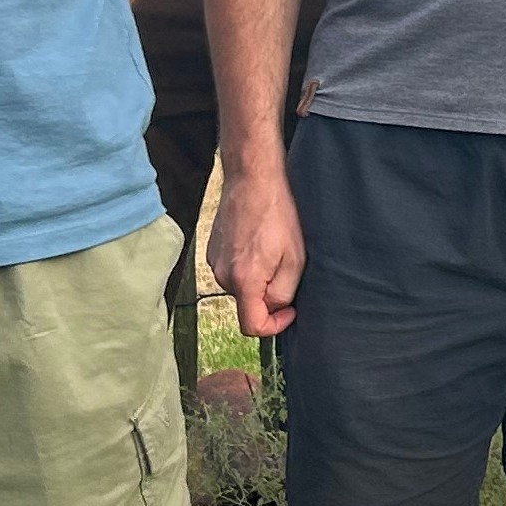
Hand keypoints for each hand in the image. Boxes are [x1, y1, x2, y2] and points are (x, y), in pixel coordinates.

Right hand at [208, 163, 306, 337]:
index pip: (252, 327)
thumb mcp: (294, 258)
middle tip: (285, 267)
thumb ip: (283, 292)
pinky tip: (258, 241)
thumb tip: (275, 307)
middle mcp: (222, 275)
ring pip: (240, 286)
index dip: (275, 326)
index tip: (290, 310)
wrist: (252, 179)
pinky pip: (231, 270)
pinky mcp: (212, 250)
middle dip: (268, 296)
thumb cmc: (277, 213)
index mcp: (243, 280)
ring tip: (272, 249)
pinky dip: (246, 264)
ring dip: (257, 278)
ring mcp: (213, 261)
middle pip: (247, 305)